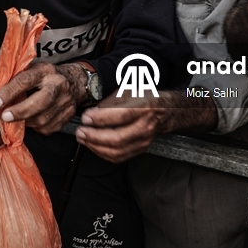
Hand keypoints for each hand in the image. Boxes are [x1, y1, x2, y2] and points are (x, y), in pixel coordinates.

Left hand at [0, 62, 85, 135]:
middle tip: (3, 117)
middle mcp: (57, 85)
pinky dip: (35, 127)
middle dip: (19, 111)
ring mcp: (65, 102)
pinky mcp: (67, 116)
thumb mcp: (28, 70)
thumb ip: (6, 76)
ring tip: (15, 118)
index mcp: (44, 71)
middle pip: (39, 102)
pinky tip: (30, 120)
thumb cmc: (44, 77)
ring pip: (42, 119)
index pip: (25, 80)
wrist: (75, 82)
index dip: (8, 92)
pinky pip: (47, 128)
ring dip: (25, 122)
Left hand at [74, 91, 216, 161]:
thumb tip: (92, 112)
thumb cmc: (146, 97)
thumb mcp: (130, 90)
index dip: (100, 118)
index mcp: (144, 107)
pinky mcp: (140, 149)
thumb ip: (111, 101)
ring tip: (83, 139)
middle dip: (94, 137)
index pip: (120, 116)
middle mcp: (145, 126)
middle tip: (80, 131)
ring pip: (117, 151)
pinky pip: (119, 157)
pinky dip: (102, 153)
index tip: (85, 117)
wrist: (167, 111)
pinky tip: (93, 146)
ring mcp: (144, 140)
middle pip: (117, 138)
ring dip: (95, 147)